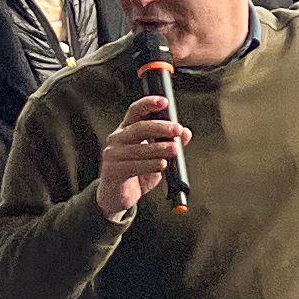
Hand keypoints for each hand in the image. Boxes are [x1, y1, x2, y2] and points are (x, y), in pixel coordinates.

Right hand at [95, 94, 185, 219]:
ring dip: (159, 148)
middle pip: (138, 128)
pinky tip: (162, 165)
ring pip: (138, 148)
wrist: (119, 197)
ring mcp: (112, 154)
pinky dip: (150, 164)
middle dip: (160, 127)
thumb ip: (171, 144)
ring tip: (175, 150)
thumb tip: (186, 133)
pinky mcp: (112, 171)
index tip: (165, 102)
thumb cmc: (138, 172)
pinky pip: (133, 165)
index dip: (149, 104)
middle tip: (177, 130)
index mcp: (127, 130)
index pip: (136, 111)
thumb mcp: (158, 157)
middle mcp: (117, 139)